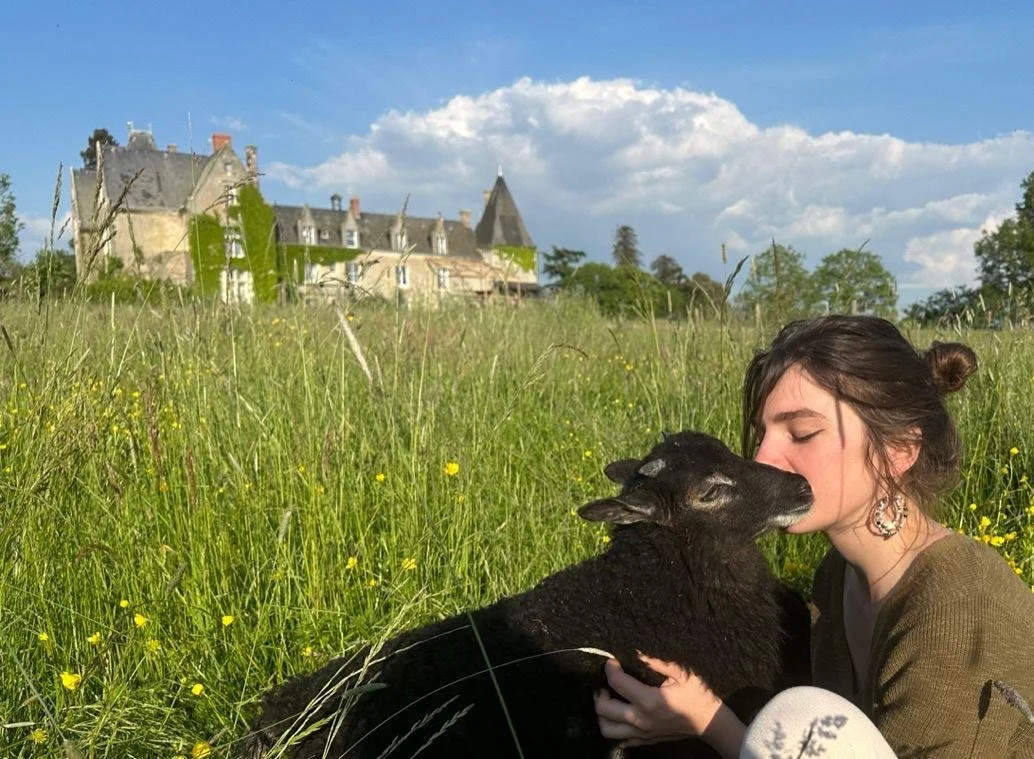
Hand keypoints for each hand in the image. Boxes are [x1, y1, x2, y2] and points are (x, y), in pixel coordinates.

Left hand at [593, 655, 723, 746]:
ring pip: (607, 729)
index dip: (610, 668)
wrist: (710, 722)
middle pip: (604, 710)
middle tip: (605, 682)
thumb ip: (657, 662)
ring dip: (602, 714)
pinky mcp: (645, 741)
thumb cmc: (697, 695)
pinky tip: (619, 714)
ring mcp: (642, 733)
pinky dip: (614, 727)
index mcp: (650, 701)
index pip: (617, 683)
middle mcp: (641, 719)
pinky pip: (620, 739)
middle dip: (599, 692)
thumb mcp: (682, 673)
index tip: (612, 661)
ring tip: (609, 699)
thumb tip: (636, 651)